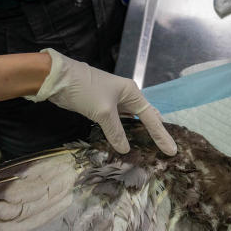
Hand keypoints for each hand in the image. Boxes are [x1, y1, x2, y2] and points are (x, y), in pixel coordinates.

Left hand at [26, 49, 176, 155]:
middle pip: (146, 117)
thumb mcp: (103, 113)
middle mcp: (126, 96)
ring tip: (149, 149)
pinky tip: (126, 141)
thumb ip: (116, 132)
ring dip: (139, 134)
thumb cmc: (85, 90)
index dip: (162, 136)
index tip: (172, 151)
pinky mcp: (102, 107)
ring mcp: (114, 102)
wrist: (58, 78)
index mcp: (132, 93)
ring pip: (132, 121)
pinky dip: (123, 133)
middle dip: (155, 133)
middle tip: (164, 150)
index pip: (152, 119)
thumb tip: (125, 149)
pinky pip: (119, 123)